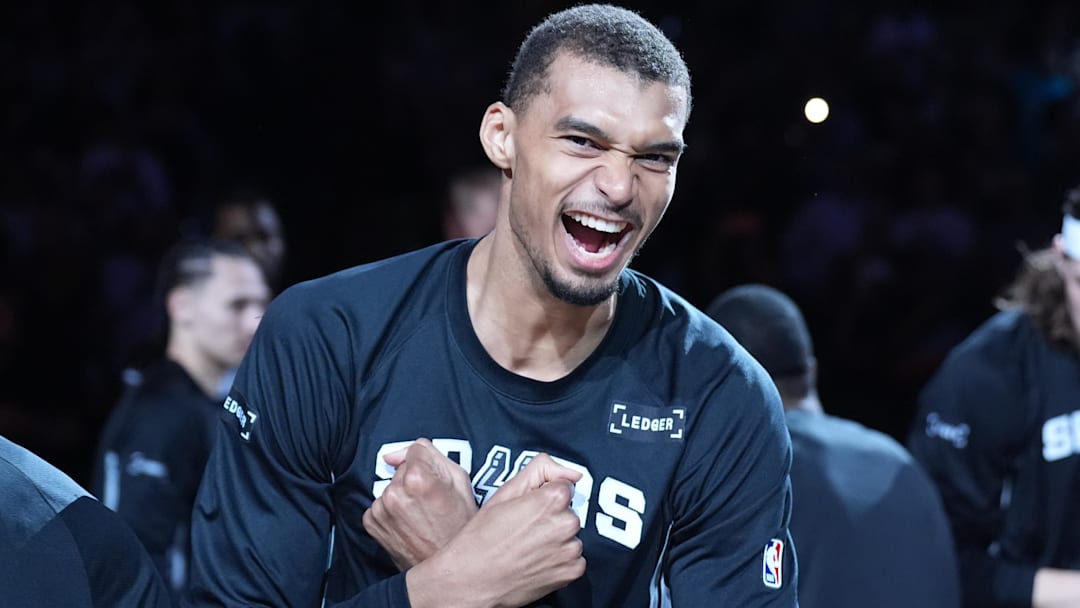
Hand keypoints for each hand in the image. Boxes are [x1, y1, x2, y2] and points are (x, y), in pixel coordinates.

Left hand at [363, 438, 477, 568]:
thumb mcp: (460, 481)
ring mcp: (382, 510)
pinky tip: (408, 523)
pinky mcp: (372, 524)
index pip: (416, 451)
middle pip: (402, 469)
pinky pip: (380, 505)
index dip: (430, 465)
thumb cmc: (460, 526)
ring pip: (391, 487)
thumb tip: (394, 455)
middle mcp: (395, 493)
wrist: (450, 569)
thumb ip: (430, 454)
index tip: (436, 483)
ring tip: (421, 515)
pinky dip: (391, 511)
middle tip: (432, 502)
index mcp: (418, 478)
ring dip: (402, 496)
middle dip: (414, 480)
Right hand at [406, 453, 586, 607]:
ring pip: (570, 536)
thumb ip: (541, 469)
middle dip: (551, 518)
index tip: (529, 509)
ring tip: (528, 547)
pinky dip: (559, 560)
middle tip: (525, 529)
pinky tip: (536, 561)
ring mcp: (571, 549)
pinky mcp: (572, 571)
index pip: (564, 488)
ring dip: (556, 540)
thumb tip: (571, 473)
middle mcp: (567, 523)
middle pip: (568, 512)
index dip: (544, 497)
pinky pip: (574, 559)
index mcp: (553, 499)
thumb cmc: (483, 537)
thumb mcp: (506, 491)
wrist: (472, 579)